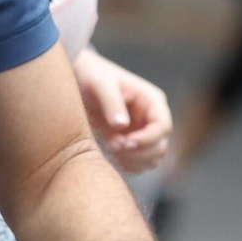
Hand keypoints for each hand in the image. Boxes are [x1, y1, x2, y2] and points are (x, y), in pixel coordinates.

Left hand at [76, 51, 171, 173]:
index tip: (124, 143)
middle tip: (113, 148)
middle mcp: (152, 118)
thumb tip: (122, 126)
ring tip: (111, 150)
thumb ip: (112, 103)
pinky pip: (139, 162)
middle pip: (160, 146)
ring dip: (134, 161)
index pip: (162, 126)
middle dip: (139, 153)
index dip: (147, 139)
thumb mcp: (101, 84)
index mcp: (152, 101)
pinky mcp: (131, 142)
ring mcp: (143, 131)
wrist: (79, 78)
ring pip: (152, 158)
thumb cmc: (92, 75)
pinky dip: (129, 165)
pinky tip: (112, 158)